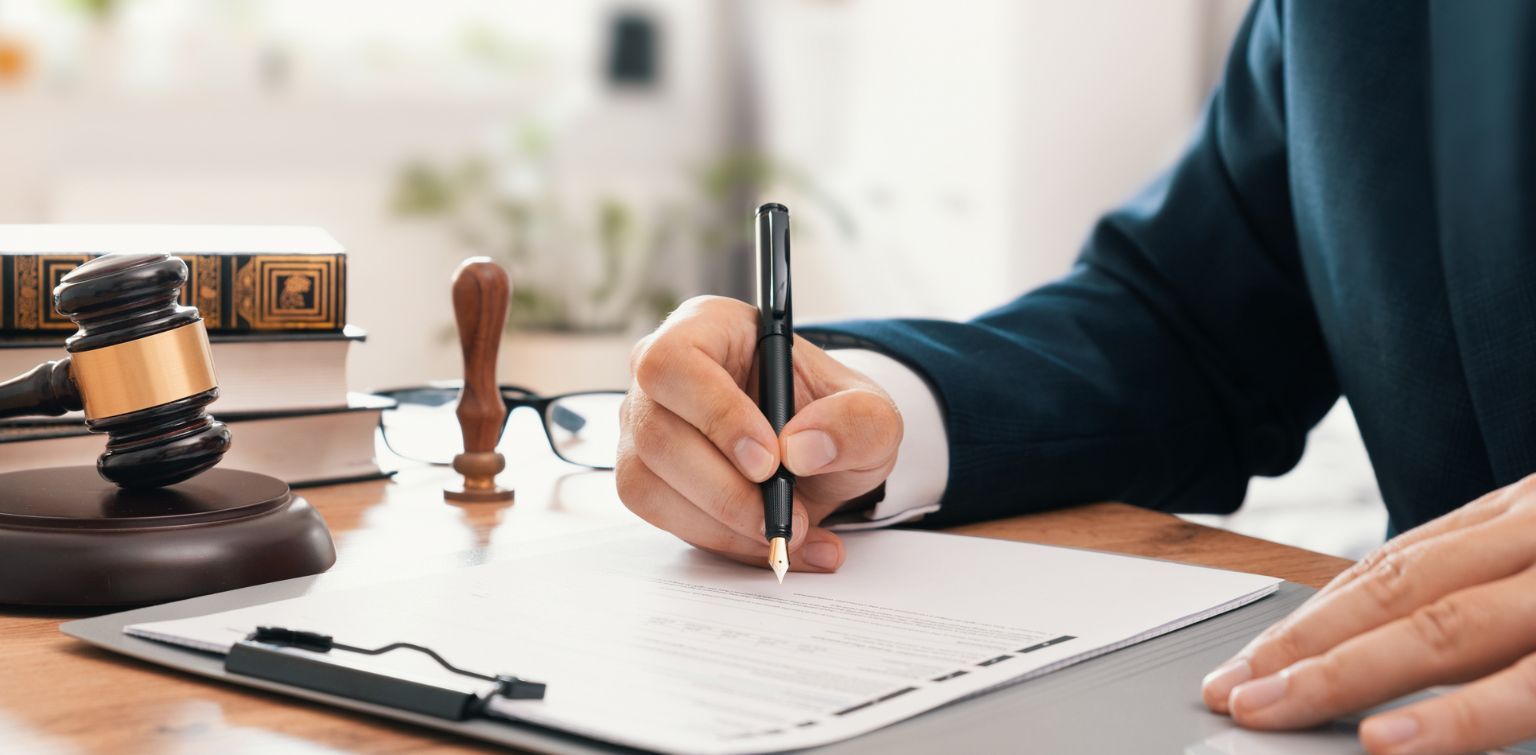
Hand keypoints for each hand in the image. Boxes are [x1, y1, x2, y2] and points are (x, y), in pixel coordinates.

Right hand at [617, 295, 902, 572]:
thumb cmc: (830, 418)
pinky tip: (771, 543)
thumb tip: (802, 448)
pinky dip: (722, 541)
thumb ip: (857, 422)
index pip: (676, 362)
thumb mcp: (872, 415)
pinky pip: (663, 518)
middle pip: (657, 431)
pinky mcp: (644, 477)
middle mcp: (662, 375)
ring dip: (723, 523)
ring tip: (789, 531)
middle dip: (725, 488)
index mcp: (707, 328)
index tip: (769, 460)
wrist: (819, 460)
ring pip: (648, 482)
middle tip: (785, 515)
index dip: (716, 414)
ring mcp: (644, 427)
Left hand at [1201, 475, 1535, 753]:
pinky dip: (1455, 717)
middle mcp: (1532, 540)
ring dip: (1346, 675)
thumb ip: (1495, 591)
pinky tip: (1388, 742)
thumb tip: (1398, 643)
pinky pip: (1526, 686)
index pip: (1395, 567)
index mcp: (1521, 520)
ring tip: (1272, 711)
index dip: (1315, 616)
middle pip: (1398, 592)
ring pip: (1444, 631)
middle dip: (1303, 645)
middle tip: (1232, 693)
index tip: (1249, 661)